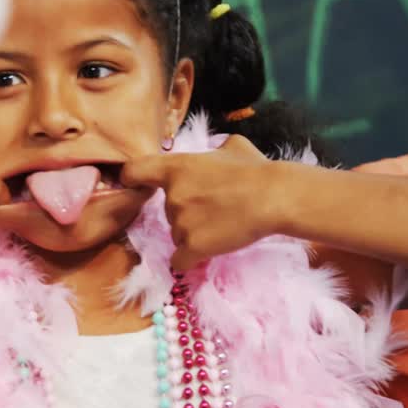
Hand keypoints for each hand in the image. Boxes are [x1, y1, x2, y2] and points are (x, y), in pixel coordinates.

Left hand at [120, 135, 276, 269]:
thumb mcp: (233, 147)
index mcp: (176, 167)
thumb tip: (218, 151)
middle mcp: (172, 195)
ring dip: (193, 234)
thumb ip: (215, 151)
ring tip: (222, 227)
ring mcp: (180, 222)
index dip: (133, 180)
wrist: (273, 197)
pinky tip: (204, 254)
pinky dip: (189, 260)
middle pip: (167, 212)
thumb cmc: (256, 169)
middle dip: (187, 213)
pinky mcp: (193, 246)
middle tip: (216, 210)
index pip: (134, 172)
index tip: (139, 187)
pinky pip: (180, 261)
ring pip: (177, 235)